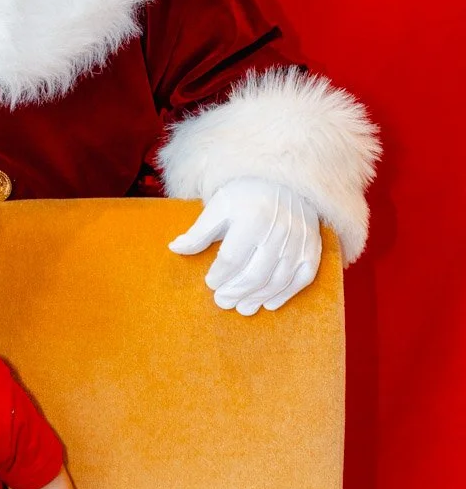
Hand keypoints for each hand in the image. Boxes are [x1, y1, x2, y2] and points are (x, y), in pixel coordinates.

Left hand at [168, 177, 321, 314]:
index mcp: (253, 217)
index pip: (232, 257)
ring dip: (258, 298)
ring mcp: (299, 241)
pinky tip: (269, 303)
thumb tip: (175, 248)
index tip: (210, 282)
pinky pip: (302, 277)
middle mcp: (279, 230)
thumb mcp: (219, 207)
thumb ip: (199, 231)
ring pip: (277, 280)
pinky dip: (286, 294)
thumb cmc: (246, 195)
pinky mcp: (312, 248)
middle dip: (236, 292)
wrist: (284, 181)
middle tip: (222, 302)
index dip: (220, 274)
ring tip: (242, 308)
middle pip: (255, 273)